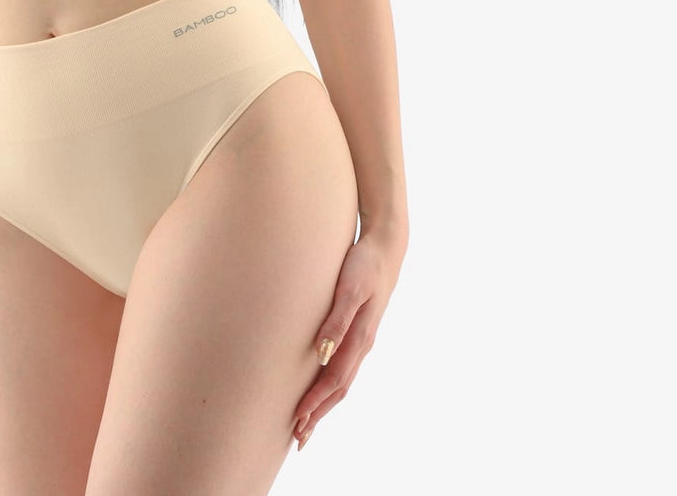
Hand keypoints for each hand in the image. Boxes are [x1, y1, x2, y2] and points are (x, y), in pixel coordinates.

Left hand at [292, 224, 407, 449]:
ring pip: (342, 380)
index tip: (298, 422)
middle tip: (299, 438)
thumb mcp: (350, 289)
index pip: (334, 380)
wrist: (386, 247)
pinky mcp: (359, 331)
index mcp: (359, 338)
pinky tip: (322, 386)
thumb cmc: (364, 265)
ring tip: (307, 421)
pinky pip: (344, 367)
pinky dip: (330, 385)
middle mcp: (362, 344)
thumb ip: (337, 320)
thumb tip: (322, 354)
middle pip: (339, 388)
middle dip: (319, 413)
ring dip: (324, 403)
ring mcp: (362, 339)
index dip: (316, 403)